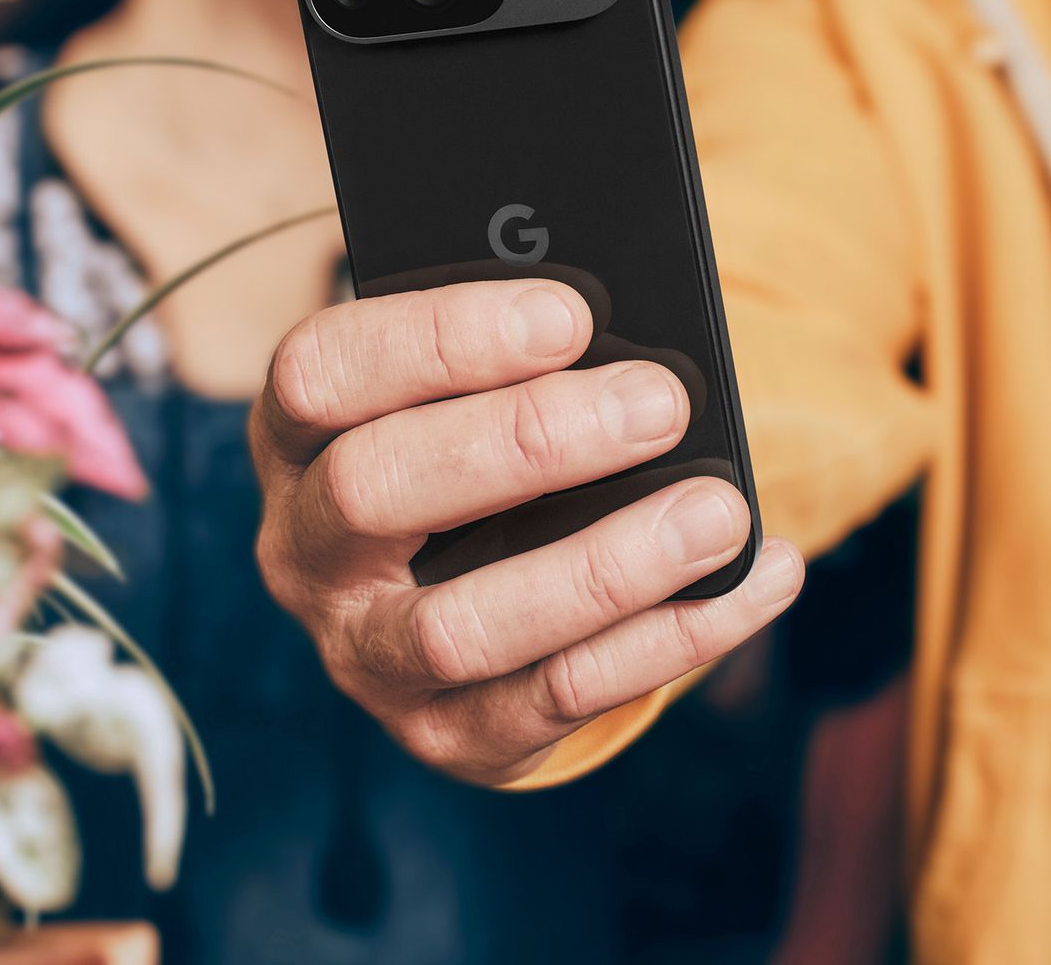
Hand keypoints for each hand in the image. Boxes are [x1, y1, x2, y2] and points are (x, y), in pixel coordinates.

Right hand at [249, 279, 803, 784]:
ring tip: (718, 512)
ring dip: (602, 569)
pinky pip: (556, 698)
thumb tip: (628, 335)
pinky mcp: (449, 734)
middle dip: (525, 441)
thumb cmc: (481, 440)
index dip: (438, 339)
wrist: (467, 584)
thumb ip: (521, 355)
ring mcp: (366, 656)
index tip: (570, 317)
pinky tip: (754, 579)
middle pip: (375, 489)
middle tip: (660, 403)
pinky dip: (670, 639)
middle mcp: (305, 551)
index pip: (322, 373)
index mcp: (295, 437)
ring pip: (460, 627)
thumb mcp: (470, 387)